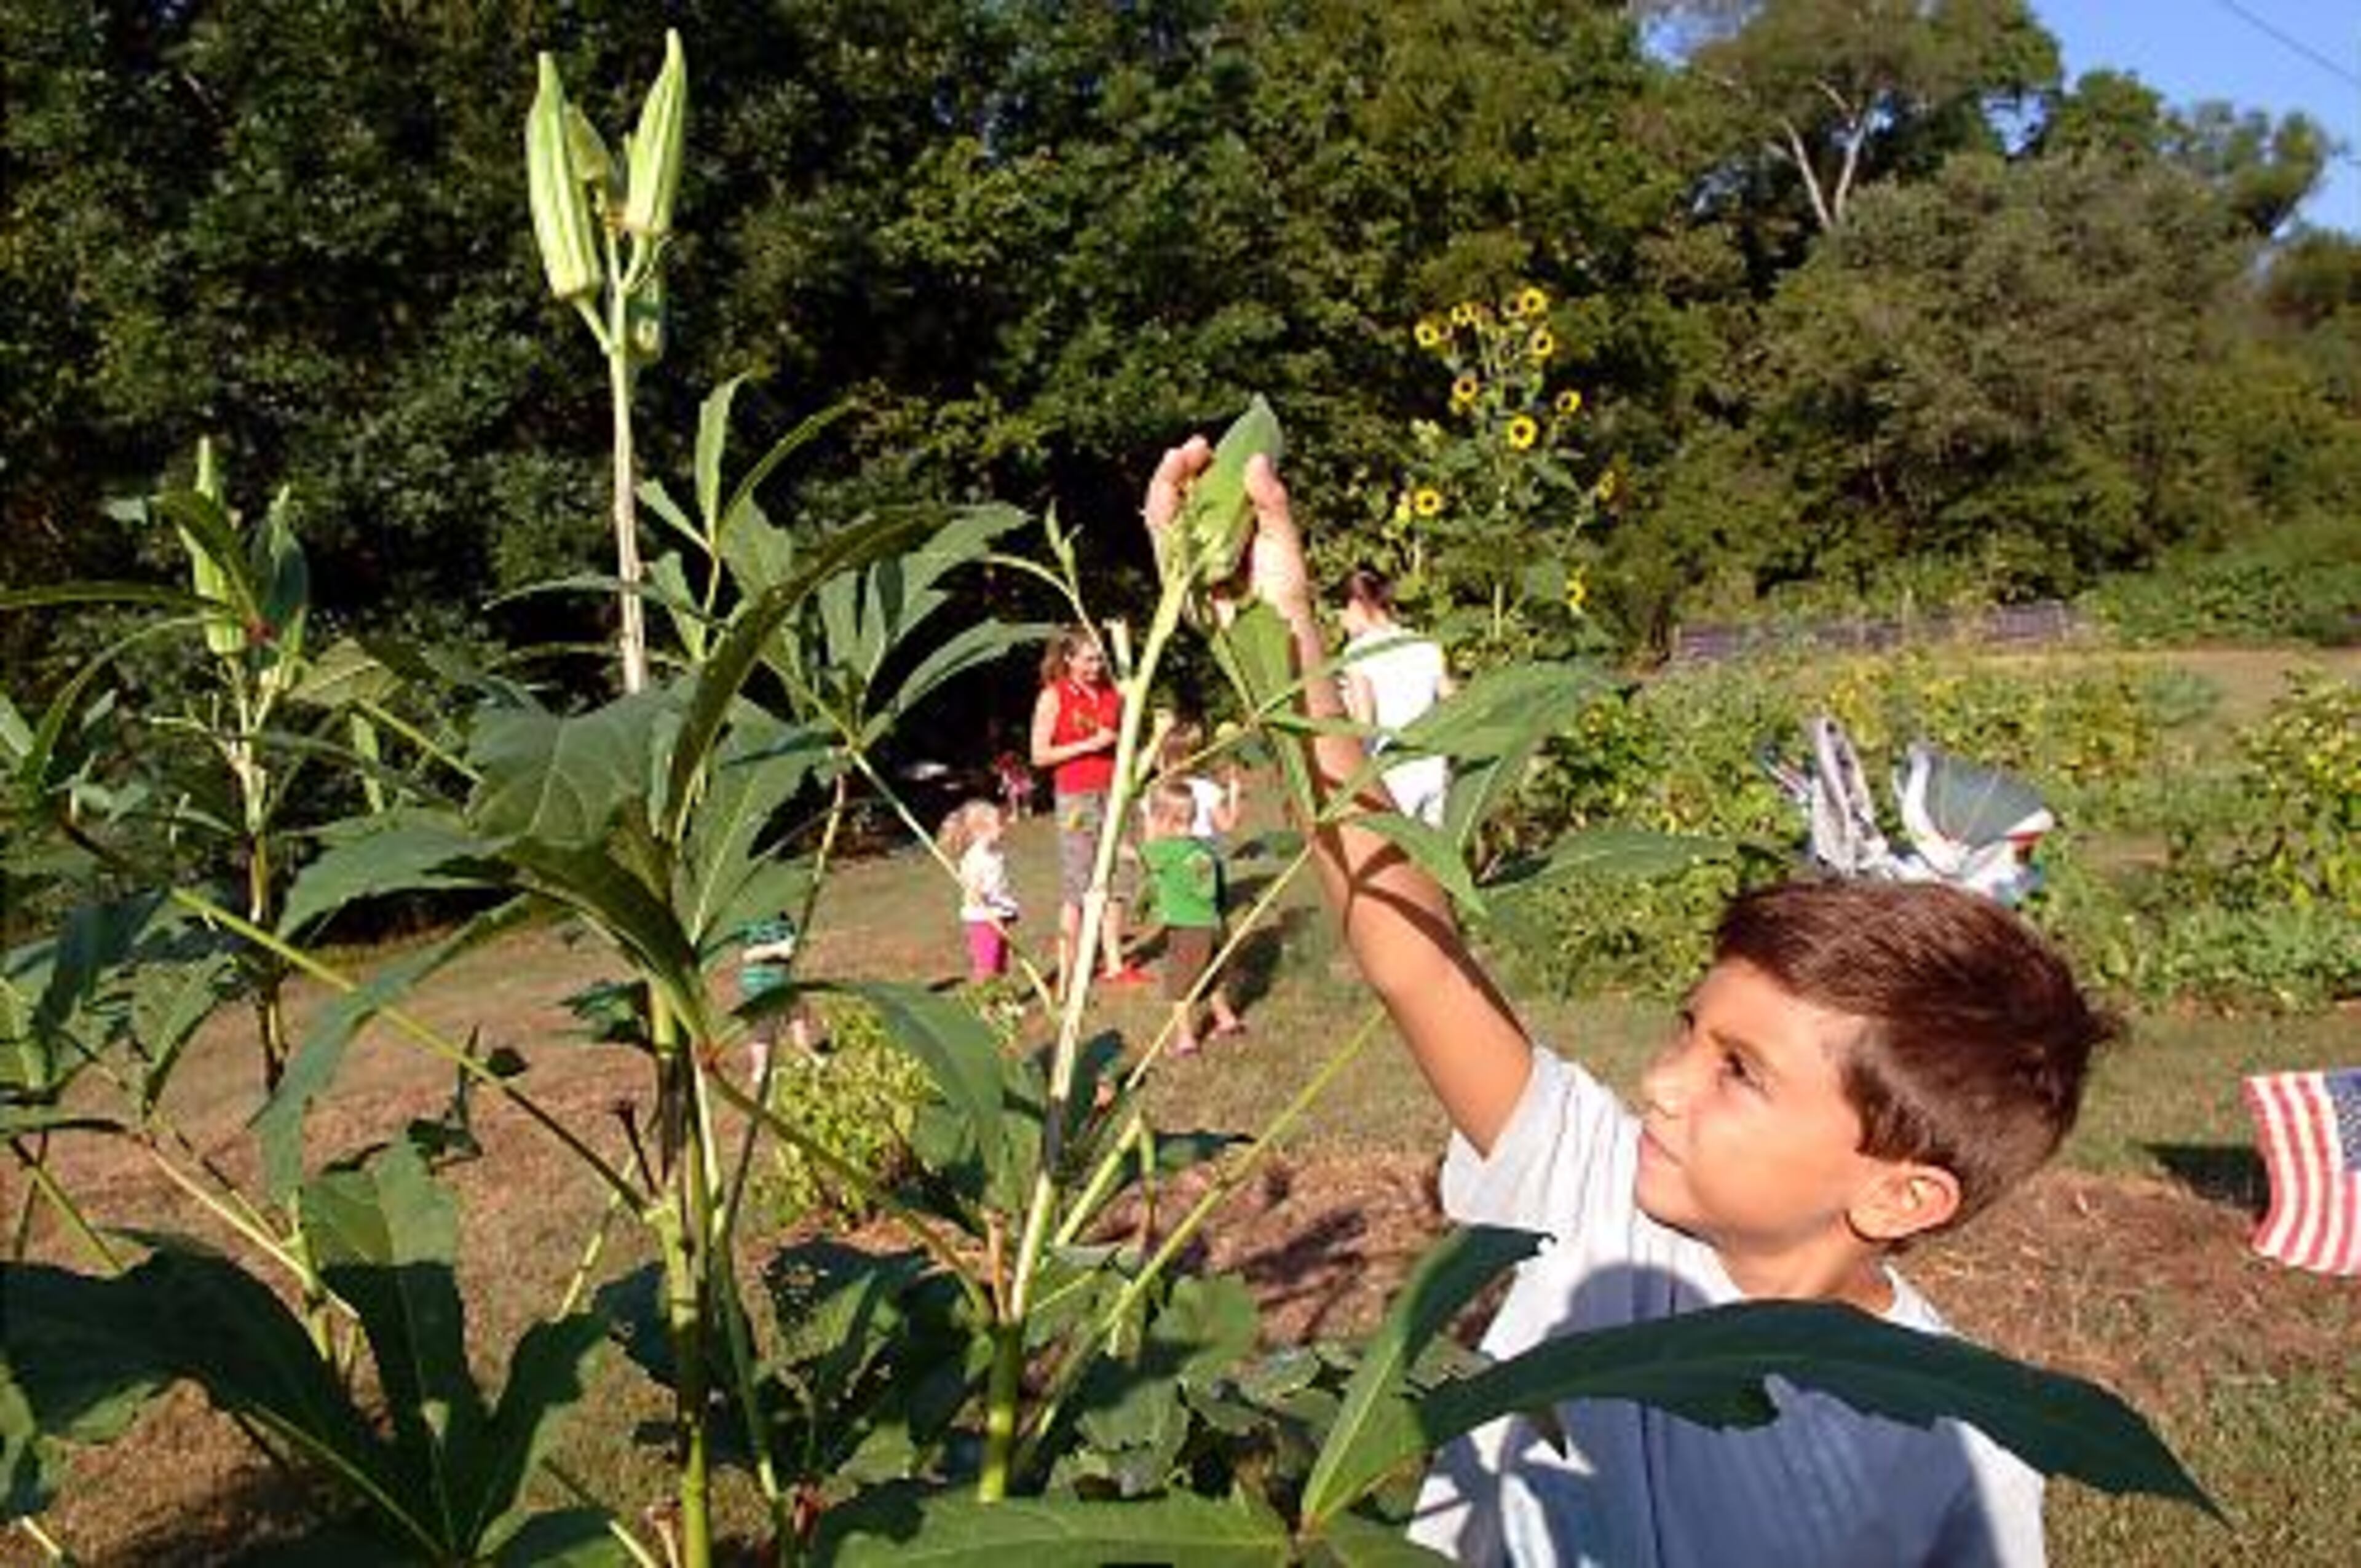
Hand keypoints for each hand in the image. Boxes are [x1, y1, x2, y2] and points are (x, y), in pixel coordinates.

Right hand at [1144, 440, 1313, 626]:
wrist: (1283, 630)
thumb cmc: (1284, 586)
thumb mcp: (1281, 535)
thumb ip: (1271, 500)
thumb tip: (1257, 459)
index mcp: (1221, 527)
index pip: (1198, 490)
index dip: (1194, 466)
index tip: (1201, 445)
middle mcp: (1199, 542)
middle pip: (1174, 501)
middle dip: (1174, 473)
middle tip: (1188, 450)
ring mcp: (1187, 563)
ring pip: (1161, 522)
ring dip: (1163, 490)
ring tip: (1173, 463)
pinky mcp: (1181, 584)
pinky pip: (1164, 550)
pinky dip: (1163, 524)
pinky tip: (1167, 499)